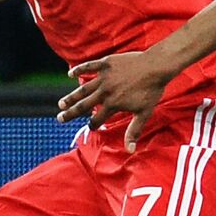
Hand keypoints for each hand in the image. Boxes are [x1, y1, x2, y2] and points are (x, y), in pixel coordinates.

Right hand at [57, 50, 171, 151]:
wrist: (155, 67)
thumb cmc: (152, 91)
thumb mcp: (144, 113)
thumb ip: (134, 131)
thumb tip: (130, 151)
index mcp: (113, 104)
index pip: (97, 119)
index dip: (93, 125)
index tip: (90, 127)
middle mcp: (105, 92)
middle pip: (84, 105)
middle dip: (71, 113)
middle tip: (60, 118)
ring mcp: (104, 77)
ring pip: (83, 88)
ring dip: (71, 96)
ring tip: (61, 103)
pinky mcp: (106, 64)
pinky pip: (89, 67)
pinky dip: (79, 70)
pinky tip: (70, 75)